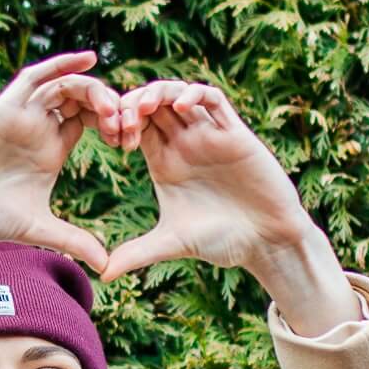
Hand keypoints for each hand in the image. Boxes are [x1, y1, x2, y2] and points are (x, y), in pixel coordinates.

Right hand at [0, 52, 121, 285]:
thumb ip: (72, 241)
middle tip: (126, 127)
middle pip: (85, 101)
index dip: (116, 125)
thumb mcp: (37, 229)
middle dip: (112, 107)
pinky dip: (62, 64)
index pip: (92, 123)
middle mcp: (39, 128)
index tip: (131, 143)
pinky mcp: (6, 107)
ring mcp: (23, 115)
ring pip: (66, 86)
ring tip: (112, 110)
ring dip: (94, 92)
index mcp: (51, 151)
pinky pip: (36, 77)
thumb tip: (105, 267)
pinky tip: (88, 59)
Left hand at [100, 80, 354, 332]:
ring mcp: (209, 135)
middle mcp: (185, 144)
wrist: (266, 241)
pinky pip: (214, 99)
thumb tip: (103, 275)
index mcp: (165, 162)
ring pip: (179, 94)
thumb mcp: (172, 243)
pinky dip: (195, 94)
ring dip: (159, 92)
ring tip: (144, 107)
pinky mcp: (234, 133)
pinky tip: (181, 106)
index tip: (110, 138)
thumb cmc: (222, 241)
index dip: (119, 124)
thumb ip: (137, 253)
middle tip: (120, 118)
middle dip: (132, 103)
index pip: (135, 127)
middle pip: (152, 104)